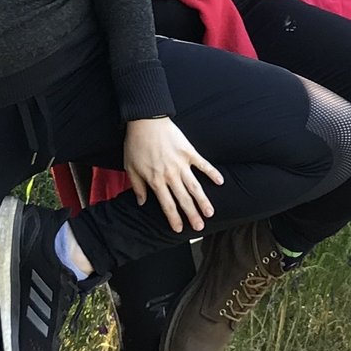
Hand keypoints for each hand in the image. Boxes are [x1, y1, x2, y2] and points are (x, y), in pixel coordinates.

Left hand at [121, 117, 221, 233]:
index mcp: (155, 180)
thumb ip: (137, 186)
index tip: (180, 229)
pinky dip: (212, 173)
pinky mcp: (189, 152)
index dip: (174, 218)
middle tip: (200, 227)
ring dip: (203, 200)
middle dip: (192, 215)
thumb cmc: (136, 144)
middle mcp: (170, 175)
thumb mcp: (130, 167)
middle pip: (183, 199)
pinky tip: (220, 182)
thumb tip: (141, 202)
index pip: (167, 204)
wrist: (145, 121)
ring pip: (194, 186)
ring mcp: (181, 163)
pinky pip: (203, 164)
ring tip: (210, 212)